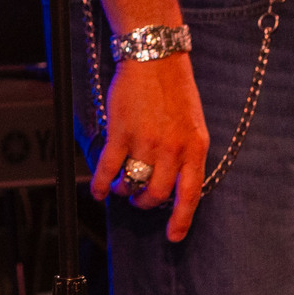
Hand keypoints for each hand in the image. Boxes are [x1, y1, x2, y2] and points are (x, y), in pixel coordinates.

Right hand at [91, 54, 210, 240]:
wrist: (155, 58)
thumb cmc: (174, 89)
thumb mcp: (193, 124)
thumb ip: (186, 152)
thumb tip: (173, 182)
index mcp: (196, 147)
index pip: (190, 194)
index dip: (181, 220)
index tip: (172, 236)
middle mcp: (173, 149)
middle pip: (156, 194)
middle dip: (144, 203)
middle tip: (137, 199)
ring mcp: (147, 142)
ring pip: (132, 184)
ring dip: (124, 191)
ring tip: (119, 187)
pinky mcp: (122, 133)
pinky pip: (109, 169)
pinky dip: (101, 184)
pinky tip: (97, 190)